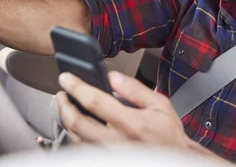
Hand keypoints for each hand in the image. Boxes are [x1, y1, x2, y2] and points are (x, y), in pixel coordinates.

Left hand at [56, 71, 190, 149]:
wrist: (174, 160)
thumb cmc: (168, 135)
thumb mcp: (160, 105)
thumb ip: (135, 89)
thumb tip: (113, 77)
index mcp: (131, 123)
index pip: (95, 102)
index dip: (77, 87)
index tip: (67, 78)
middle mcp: (116, 141)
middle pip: (78, 123)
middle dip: (64, 105)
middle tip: (61, 93)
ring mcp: (109, 153)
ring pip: (76, 138)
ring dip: (67, 120)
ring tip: (66, 106)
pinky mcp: (106, 160)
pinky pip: (83, 149)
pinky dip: (75, 136)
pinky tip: (76, 125)